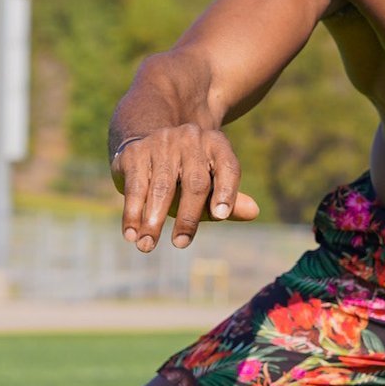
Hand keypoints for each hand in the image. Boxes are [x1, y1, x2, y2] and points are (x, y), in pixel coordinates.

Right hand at [110, 125, 260, 251]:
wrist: (151, 144)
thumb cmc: (187, 174)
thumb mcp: (210, 184)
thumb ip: (229, 200)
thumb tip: (253, 212)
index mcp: (216, 144)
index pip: (228, 167)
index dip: (226, 191)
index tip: (220, 217)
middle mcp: (191, 138)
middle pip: (195, 182)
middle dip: (188, 216)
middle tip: (181, 244)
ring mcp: (162, 142)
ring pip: (161, 186)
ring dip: (153, 220)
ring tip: (147, 246)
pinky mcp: (135, 152)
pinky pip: (135, 186)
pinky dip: (132, 213)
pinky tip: (131, 234)